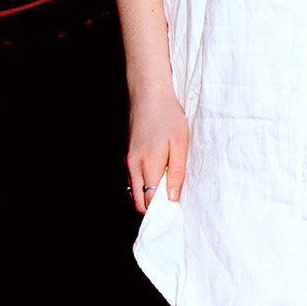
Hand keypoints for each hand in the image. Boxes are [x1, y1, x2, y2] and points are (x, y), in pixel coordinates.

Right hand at [126, 87, 188, 213]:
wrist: (148, 94)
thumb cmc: (168, 116)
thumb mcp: (180, 143)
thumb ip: (176, 172)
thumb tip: (172, 198)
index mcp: (148, 165)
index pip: (150, 202)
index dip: (162, 211)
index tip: (176, 211)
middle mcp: (133, 167)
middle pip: (138, 202)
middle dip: (153, 209)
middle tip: (171, 206)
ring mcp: (127, 161)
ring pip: (133, 192)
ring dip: (146, 197)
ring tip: (165, 191)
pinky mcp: (126, 155)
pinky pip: (131, 179)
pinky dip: (141, 186)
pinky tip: (156, 177)